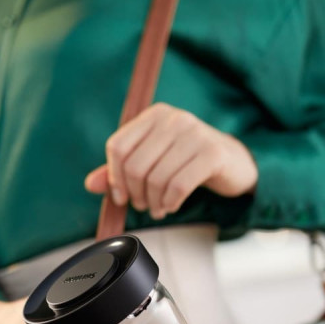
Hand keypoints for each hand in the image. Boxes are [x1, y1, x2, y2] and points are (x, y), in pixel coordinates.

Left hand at [84, 102, 257, 218]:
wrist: (234, 162)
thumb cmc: (189, 161)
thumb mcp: (154, 160)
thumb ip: (121, 170)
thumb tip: (90, 184)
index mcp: (155, 115)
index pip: (118, 146)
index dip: (114, 177)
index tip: (121, 196)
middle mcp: (174, 119)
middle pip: (135, 166)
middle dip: (135, 195)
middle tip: (143, 206)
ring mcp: (195, 134)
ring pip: (156, 178)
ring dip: (154, 202)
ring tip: (158, 208)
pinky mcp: (213, 154)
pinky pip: (178, 185)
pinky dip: (170, 202)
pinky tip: (171, 205)